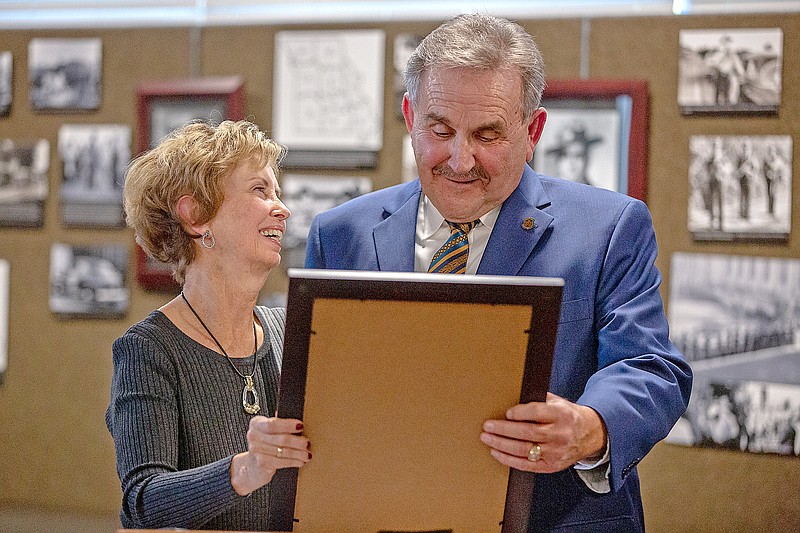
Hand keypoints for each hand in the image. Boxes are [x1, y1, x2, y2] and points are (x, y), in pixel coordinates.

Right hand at [230, 416, 311, 495]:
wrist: (252, 467)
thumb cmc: (264, 446)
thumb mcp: (268, 431)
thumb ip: (279, 423)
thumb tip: (296, 416)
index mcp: (256, 424)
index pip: (272, 423)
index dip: (288, 425)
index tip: (301, 425)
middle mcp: (254, 436)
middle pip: (281, 438)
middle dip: (298, 442)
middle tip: (308, 443)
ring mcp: (256, 451)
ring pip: (284, 451)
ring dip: (299, 453)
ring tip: (307, 454)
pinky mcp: (262, 464)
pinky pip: (283, 462)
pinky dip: (294, 461)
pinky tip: (300, 461)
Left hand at [479, 392, 606, 472]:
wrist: (590, 434)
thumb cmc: (567, 415)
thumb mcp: (558, 402)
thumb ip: (538, 399)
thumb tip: (512, 395)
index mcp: (561, 415)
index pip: (538, 413)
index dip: (520, 413)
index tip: (506, 412)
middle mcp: (560, 434)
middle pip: (527, 433)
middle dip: (504, 430)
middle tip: (487, 426)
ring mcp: (555, 452)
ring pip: (524, 450)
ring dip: (501, 444)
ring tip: (486, 438)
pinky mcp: (551, 466)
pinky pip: (526, 465)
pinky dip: (508, 459)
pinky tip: (496, 452)